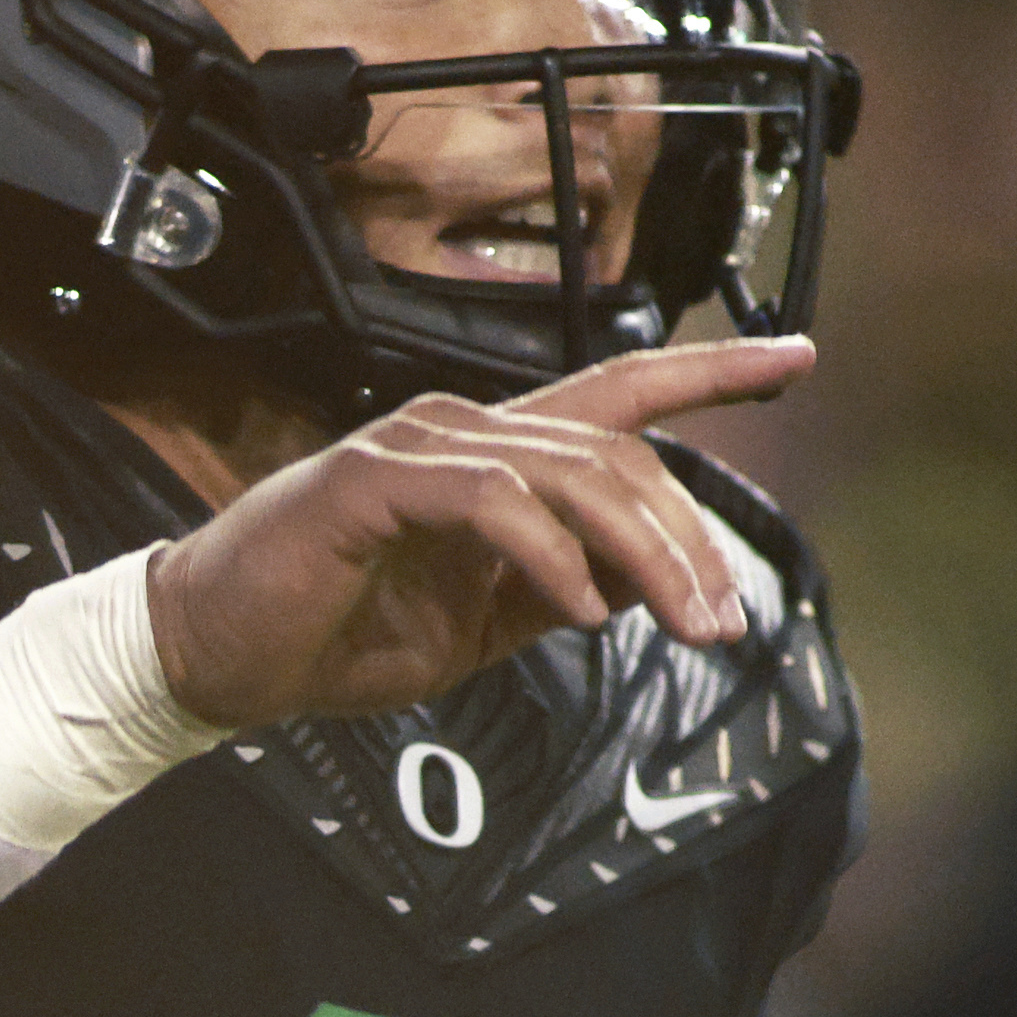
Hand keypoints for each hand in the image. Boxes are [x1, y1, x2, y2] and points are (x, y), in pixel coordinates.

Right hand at [145, 335, 808, 730]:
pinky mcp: (373, 480)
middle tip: (723, 623)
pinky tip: (578, 611)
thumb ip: (562, 591)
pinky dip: (550, 556)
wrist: (220, 657)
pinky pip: (494, 502)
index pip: (620, 393)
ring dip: (642, 554)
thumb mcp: (481, 623)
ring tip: (679, 625)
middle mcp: (465, 431)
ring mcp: (418, 446)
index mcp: (497, 457)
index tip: (796, 359)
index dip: (710, 370)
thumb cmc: (339, 634)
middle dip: (689, 539)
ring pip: (571, 472)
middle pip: (618, 452)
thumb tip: (649, 584)